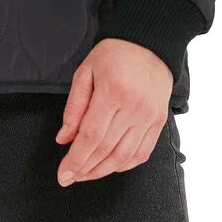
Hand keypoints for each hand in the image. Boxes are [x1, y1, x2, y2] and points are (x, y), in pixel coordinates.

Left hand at [54, 38, 172, 184]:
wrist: (148, 44)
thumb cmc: (114, 54)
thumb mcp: (85, 71)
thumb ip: (74, 106)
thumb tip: (64, 138)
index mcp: (112, 91)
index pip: (91, 136)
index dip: (75, 160)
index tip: (63, 174)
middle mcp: (133, 108)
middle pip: (106, 150)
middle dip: (85, 169)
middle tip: (70, 177)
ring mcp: (149, 117)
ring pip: (124, 157)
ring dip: (102, 171)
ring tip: (85, 174)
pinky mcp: (158, 122)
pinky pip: (141, 154)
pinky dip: (124, 165)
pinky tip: (109, 166)